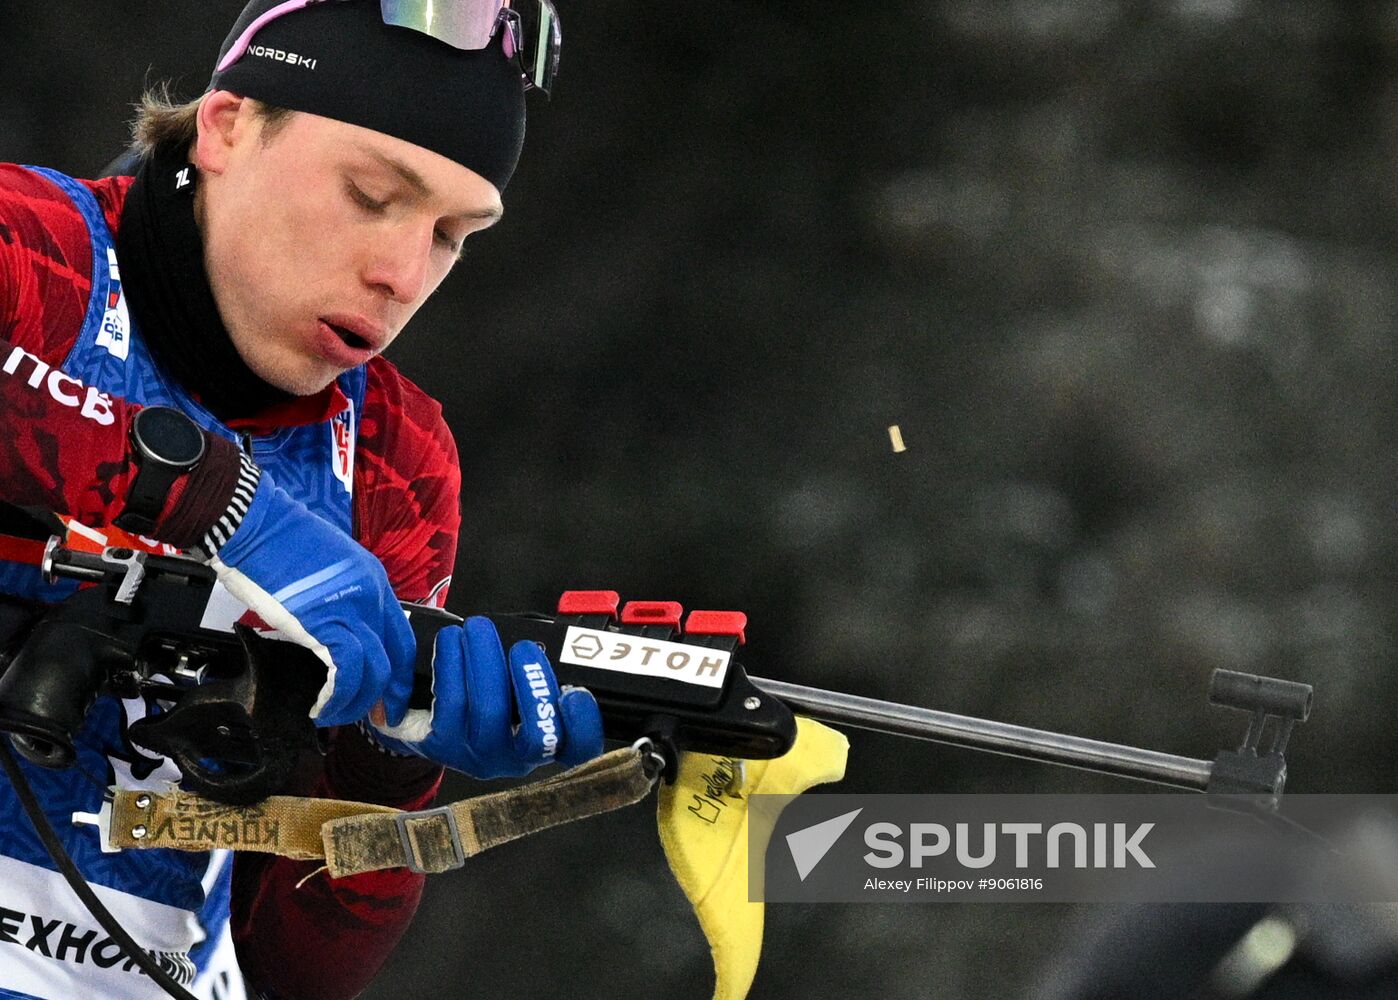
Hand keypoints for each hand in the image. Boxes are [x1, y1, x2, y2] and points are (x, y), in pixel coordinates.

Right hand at [205, 465, 415, 726]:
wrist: (255, 524)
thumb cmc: (278, 542)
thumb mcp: (326, 568)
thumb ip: (338, 598)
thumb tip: (333, 631)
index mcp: (375, 582)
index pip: (400, 637)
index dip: (396, 672)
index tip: (386, 697)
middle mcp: (372, 596)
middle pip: (395, 657)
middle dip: (386, 694)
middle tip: (371, 717)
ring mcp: (352, 608)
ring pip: (374, 670)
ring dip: (356, 702)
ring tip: (335, 715)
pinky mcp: (325, 622)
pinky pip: (346, 671)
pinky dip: (337, 696)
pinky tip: (321, 707)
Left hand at [371, 616, 604, 777]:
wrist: (433, 719)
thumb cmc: (493, 692)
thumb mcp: (525, 683)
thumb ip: (546, 668)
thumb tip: (551, 640)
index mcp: (549, 743)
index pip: (579, 749)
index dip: (584, 725)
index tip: (575, 692)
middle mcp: (516, 759)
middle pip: (535, 737)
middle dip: (532, 684)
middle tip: (524, 648)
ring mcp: (478, 756)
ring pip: (488, 711)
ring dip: (484, 658)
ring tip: (478, 628)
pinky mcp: (441, 744)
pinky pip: (450, 702)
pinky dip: (452, 662)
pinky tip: (451, 640)